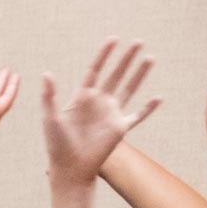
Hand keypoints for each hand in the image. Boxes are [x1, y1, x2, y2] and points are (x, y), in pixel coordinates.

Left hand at [43, 40, 157, 186]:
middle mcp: (98, 103)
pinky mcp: (120, 128)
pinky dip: (148, 108)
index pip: (95, 70)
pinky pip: (138, 116)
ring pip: (129, 89)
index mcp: (82, 98)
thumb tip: (47, 73)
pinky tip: (159, 98)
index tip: (113, 39)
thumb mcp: (50, 118)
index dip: (104, 55)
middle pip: (115, 75)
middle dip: (126, 59)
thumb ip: (49, 97)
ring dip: (140, 75)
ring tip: (150, 58)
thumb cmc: (56, 145)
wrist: (70, 167)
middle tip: (138, 42)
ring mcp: (111, 114)